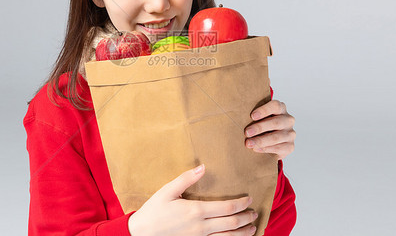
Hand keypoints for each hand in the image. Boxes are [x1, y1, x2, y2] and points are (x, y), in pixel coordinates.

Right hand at [128, 164, 257, 235]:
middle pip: (232, 224)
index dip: (241, 204)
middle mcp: (201, 227)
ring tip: (252, 227)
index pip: (226, 208)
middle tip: (254, 213)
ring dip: (243, 233)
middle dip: (246, 218)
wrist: (141, 234)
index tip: (248, 199)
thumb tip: (203, 167)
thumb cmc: (153, 210)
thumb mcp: (167, 191)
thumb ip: (186, 179)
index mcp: (196, 211)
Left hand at [244, 100, 295, 159]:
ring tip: (249, 143)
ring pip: (276, 137)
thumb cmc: (262, 126)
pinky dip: (266, 149)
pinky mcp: (290, 146)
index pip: (275, 106)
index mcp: (280, 109)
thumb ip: (253, 115)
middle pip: (275, 122)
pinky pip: (279, 148)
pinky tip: (256, 149)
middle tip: (246, 132)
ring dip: (261, 140)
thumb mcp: (259, 118)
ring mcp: (290, 133)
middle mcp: (288, 120)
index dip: (264, 110)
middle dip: (259, 128)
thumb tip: (235, 114)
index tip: (252, 116)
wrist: (271, 142)